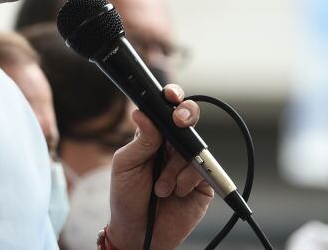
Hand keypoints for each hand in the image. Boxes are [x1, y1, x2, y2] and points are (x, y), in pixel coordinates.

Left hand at [106, 85, 213, 249]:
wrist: (138, 232)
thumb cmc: (126, 197)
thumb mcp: (125, 166)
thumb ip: (139, 140)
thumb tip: (142, 113)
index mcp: (153, 136)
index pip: (164, 111)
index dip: (171, 99)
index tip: (171, 95)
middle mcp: (173, 146)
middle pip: (188, 120)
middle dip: (186, 115)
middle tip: (179, 121)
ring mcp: (188, 163)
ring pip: (193, 148)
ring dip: (176, 167)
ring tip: (161, 188)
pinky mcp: (202, 182)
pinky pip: (202, 170)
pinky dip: (187, 180)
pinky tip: (176, 193)